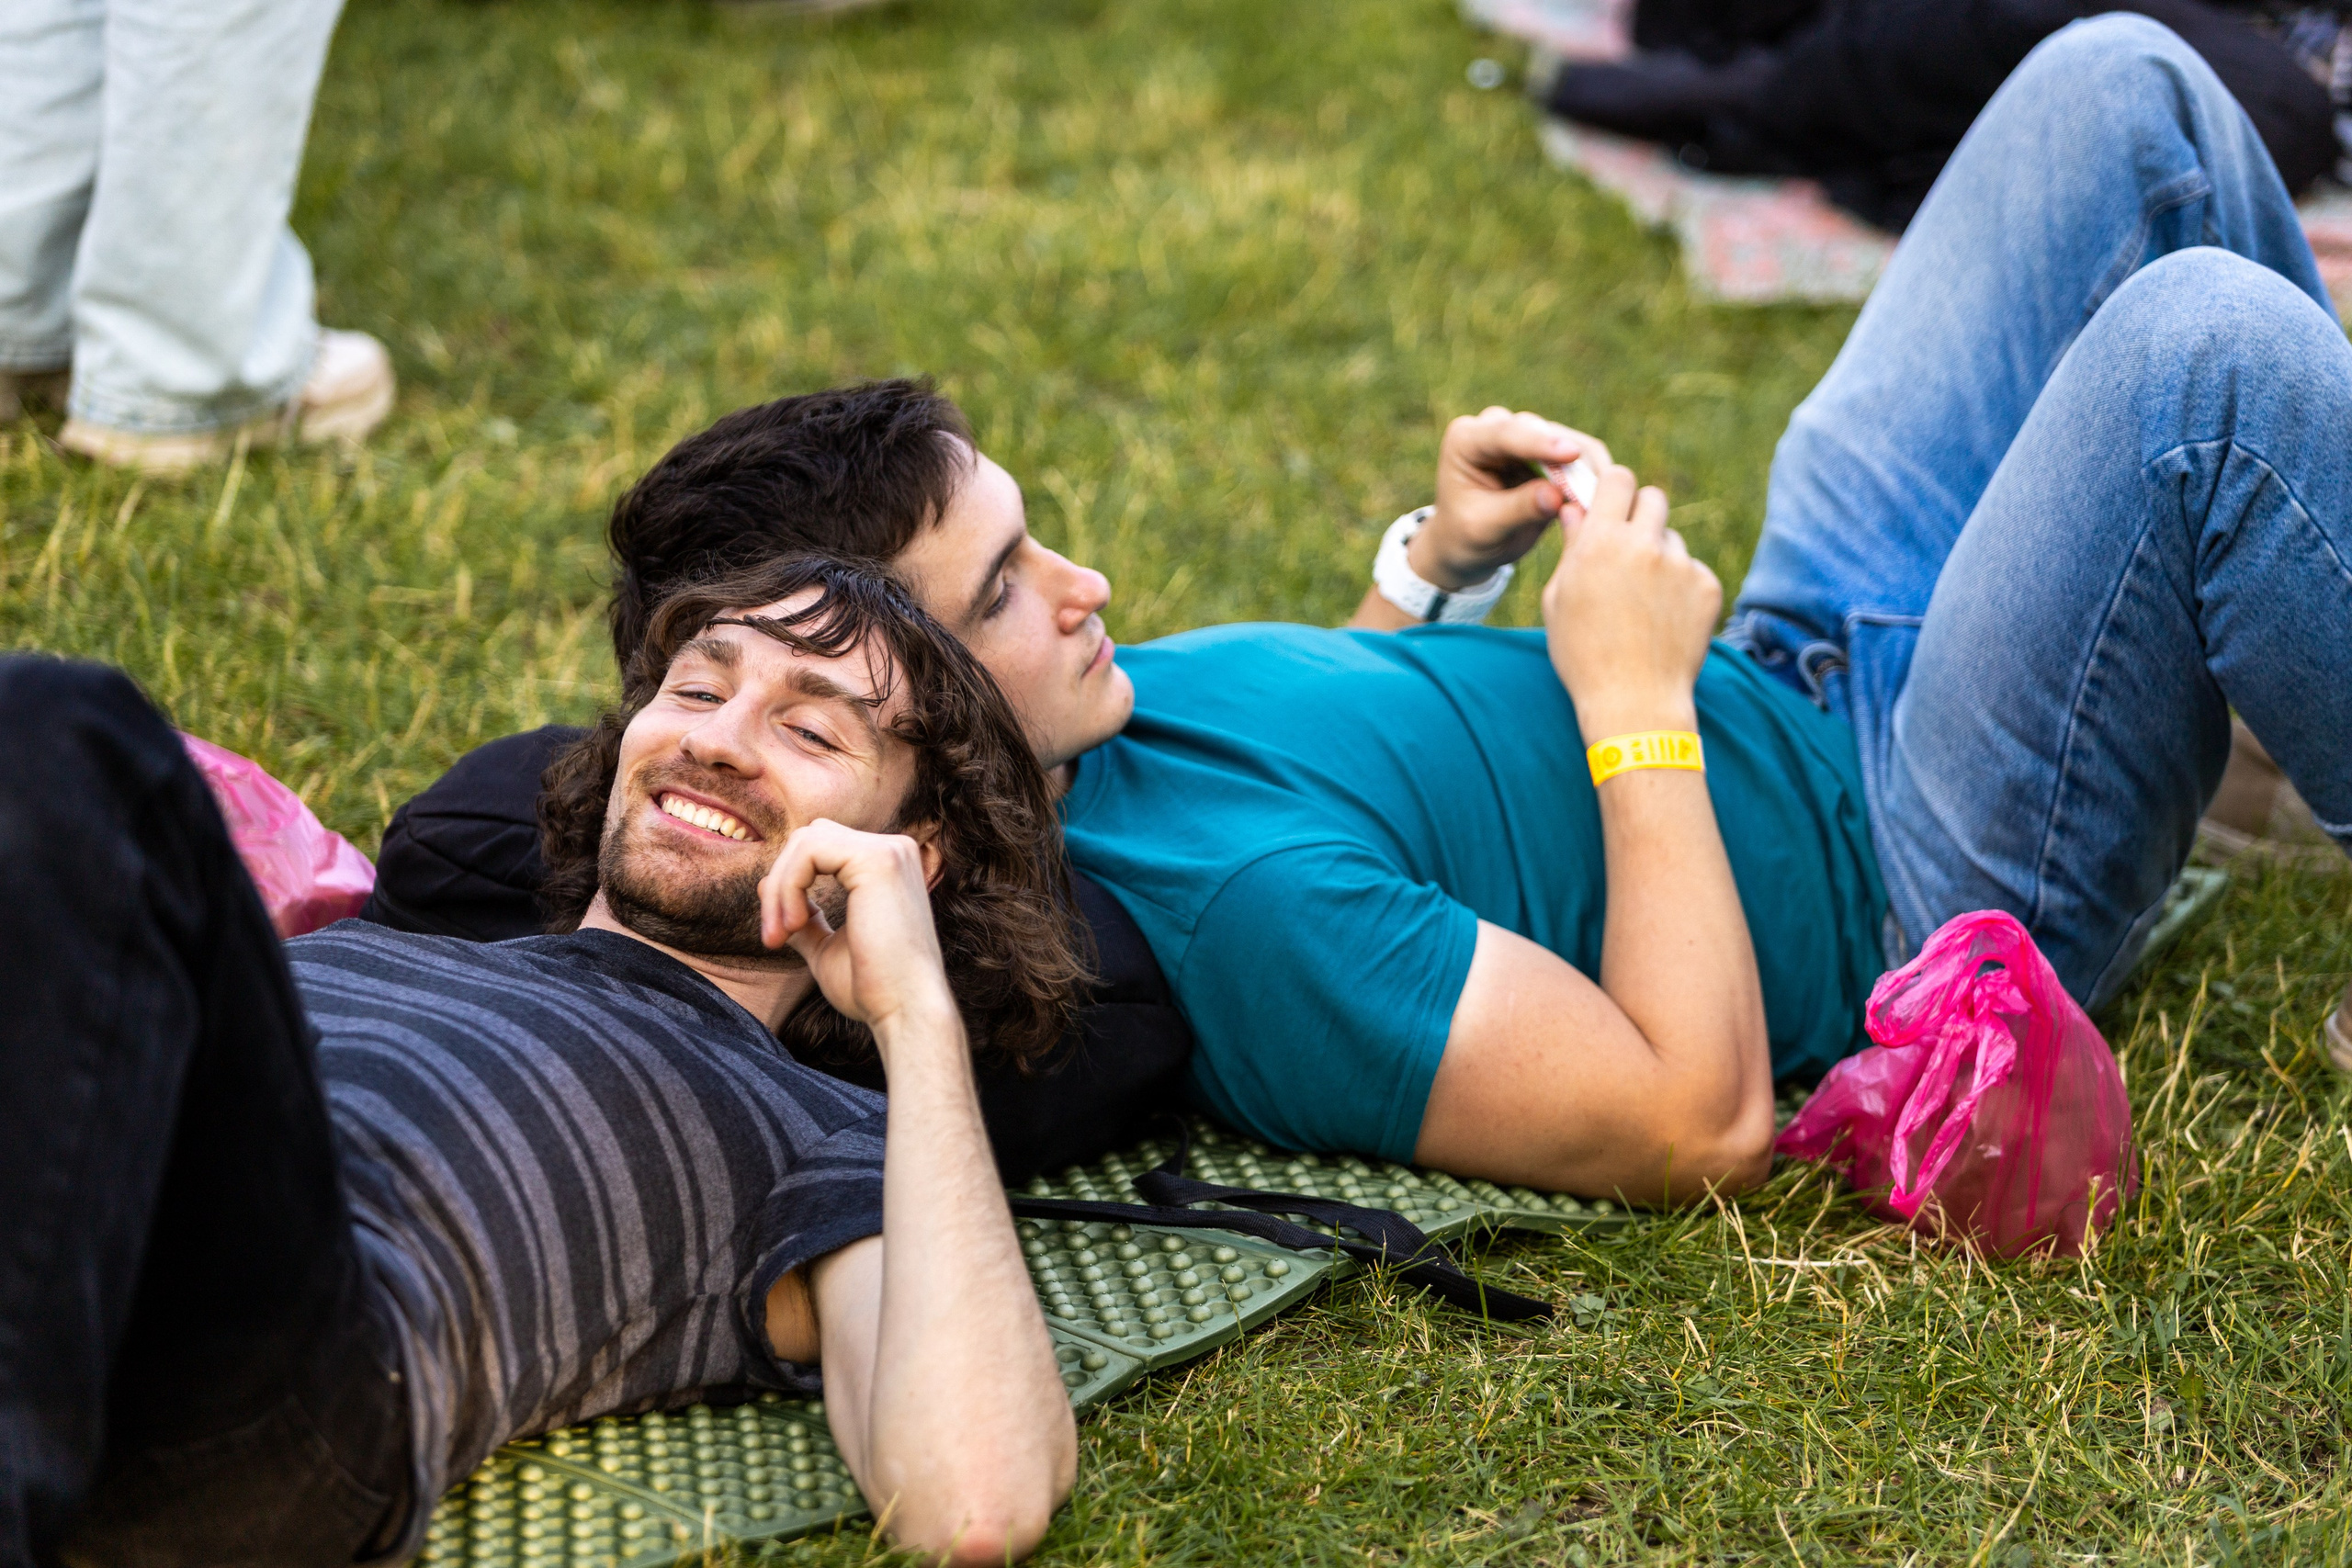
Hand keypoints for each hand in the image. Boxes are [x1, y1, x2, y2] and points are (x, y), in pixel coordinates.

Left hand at [758, 819, 956, 1046]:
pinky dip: (789, 887)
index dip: (787, 886)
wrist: (905, 1011)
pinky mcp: (878, 859)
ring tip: (782, 933)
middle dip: (779, 883)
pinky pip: (810, 851)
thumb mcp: (827, 946)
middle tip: (773, 936)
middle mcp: (893, 850)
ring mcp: (889, 850)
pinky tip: (795, 924)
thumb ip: (804, 918)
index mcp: (886, 867)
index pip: (819, 849)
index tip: (777, 937)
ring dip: (780, 888)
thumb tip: (765, 887)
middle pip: (809, 837)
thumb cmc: (872, 987)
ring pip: (806, 840)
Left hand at [1413, 407, 1612, 590]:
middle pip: (1542, 432)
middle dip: (1571, 460)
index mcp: (1467, 440)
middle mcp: (1496, 427)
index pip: (1506, 434)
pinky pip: (1581, 456)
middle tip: (1599, 489)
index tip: (1572, 454)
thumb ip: (1519, 509)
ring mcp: (1525, 435)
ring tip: (1605, 499)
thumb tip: (1557, 497)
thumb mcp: (1485, 528)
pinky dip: (1594, 475)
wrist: (1468, 544)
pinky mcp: (1549, 450)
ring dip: (1588, 469)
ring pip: (1569, 440)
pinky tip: (1605, 498)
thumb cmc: (1467, 536)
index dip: (1540, 443)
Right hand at [1538, 463, 1719, 740]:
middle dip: (1640, 514)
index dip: (1613, 487)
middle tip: (1628, 545)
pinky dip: (1680, 586)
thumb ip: (1572, 546)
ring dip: (1658, 555)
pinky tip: (1664, 619)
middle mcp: (1644, 545)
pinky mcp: (1708, 586)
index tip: (1610, 502)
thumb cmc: (1583, 654)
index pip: (1618, 478)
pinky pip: (1692, 569)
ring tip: (1643, 601)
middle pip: (1653, 497)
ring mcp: (1681, 565)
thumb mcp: (1559, 599)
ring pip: (1672, 539)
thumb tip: (1576, 509)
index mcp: (1601, 542)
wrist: (1634, 701)